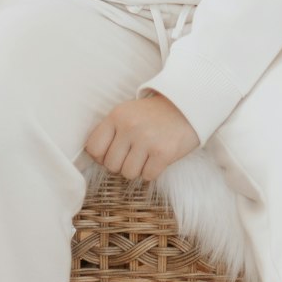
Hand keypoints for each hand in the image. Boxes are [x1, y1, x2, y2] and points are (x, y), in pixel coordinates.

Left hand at [83, 92, 200, 182]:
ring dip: (138, 168)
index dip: (102, 155)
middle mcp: (129, 127)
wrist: (187, 105)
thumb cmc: (153, 114)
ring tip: (147, 153)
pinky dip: (152, 171)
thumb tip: (95, 158)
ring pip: (128, 174)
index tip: (114, 151)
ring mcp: (147, 139)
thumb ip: (110, 131)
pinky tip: (158, 156)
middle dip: (122, 163)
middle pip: (111, 165)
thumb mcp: (127, 113)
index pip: (93, 148)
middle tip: (135, 151)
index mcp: (117, 115)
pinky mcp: (163, 152)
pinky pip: (147, 176)